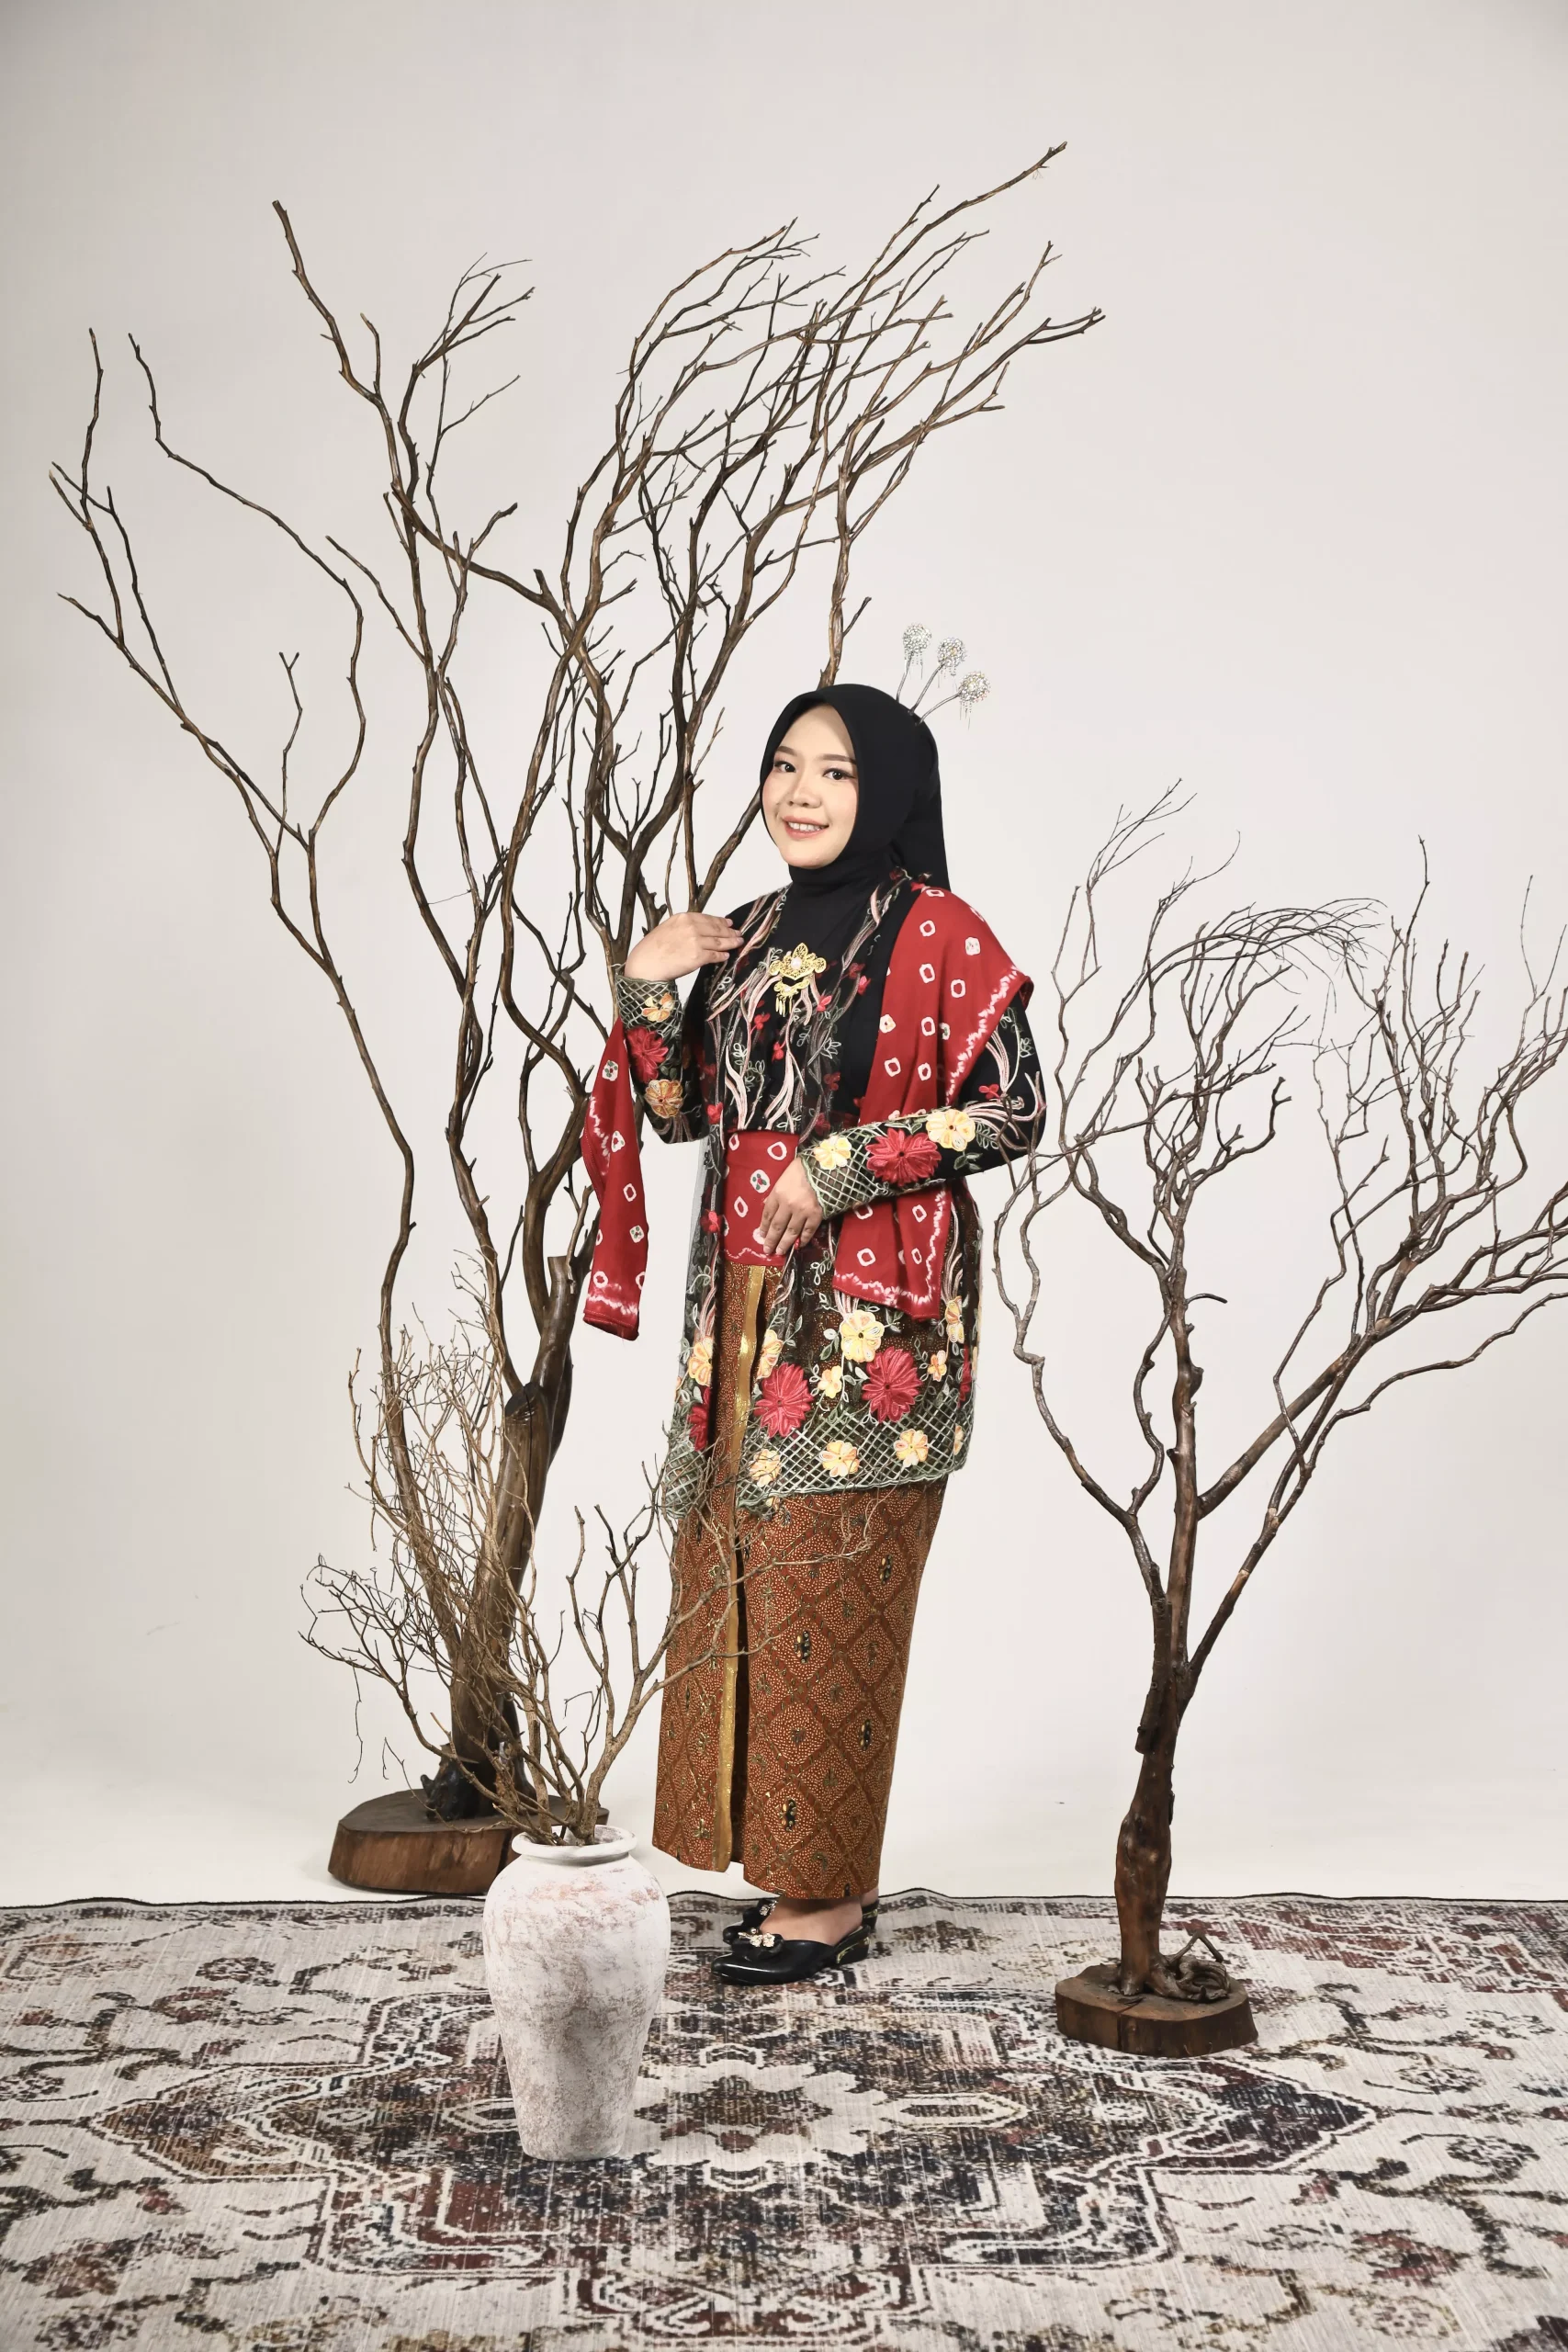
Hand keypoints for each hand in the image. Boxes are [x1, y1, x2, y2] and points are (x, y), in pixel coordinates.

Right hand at [624, 911, 742, 981]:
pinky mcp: (698, 957)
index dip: (720, 921)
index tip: (728, 922)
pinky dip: (722, 956)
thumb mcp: (667, 928)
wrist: (645, 964)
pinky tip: (726, 956)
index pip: (708, 918)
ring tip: (738, 942)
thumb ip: (683, 927)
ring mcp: (696, 941)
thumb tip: (699, 930)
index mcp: (683, 918)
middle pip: (716, 928)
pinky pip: (715, 955)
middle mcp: (691, 927)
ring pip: (719, 941)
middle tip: (738, 933)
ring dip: (731, 942)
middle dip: (729, 931)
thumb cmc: (651, 950)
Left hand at [757, 1157, 824, 1253]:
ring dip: (784, 1243)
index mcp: (778, 1193)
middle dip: (771, 1240)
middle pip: (777, 1226)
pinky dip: (803, 1239)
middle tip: (767, 1250)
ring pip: (791, 1232)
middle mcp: (788, 1205)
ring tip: (779, 1252)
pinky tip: (799, 1245)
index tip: (761, 1235)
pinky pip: (808, 1231)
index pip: (767, 1213)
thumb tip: (768, 1204)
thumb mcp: (784, 1177)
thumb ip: (777, 1192)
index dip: (764, 1226)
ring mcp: (802, 1211)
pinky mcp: (816, 1215)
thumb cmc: (803, 1169)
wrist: (826, 1167)